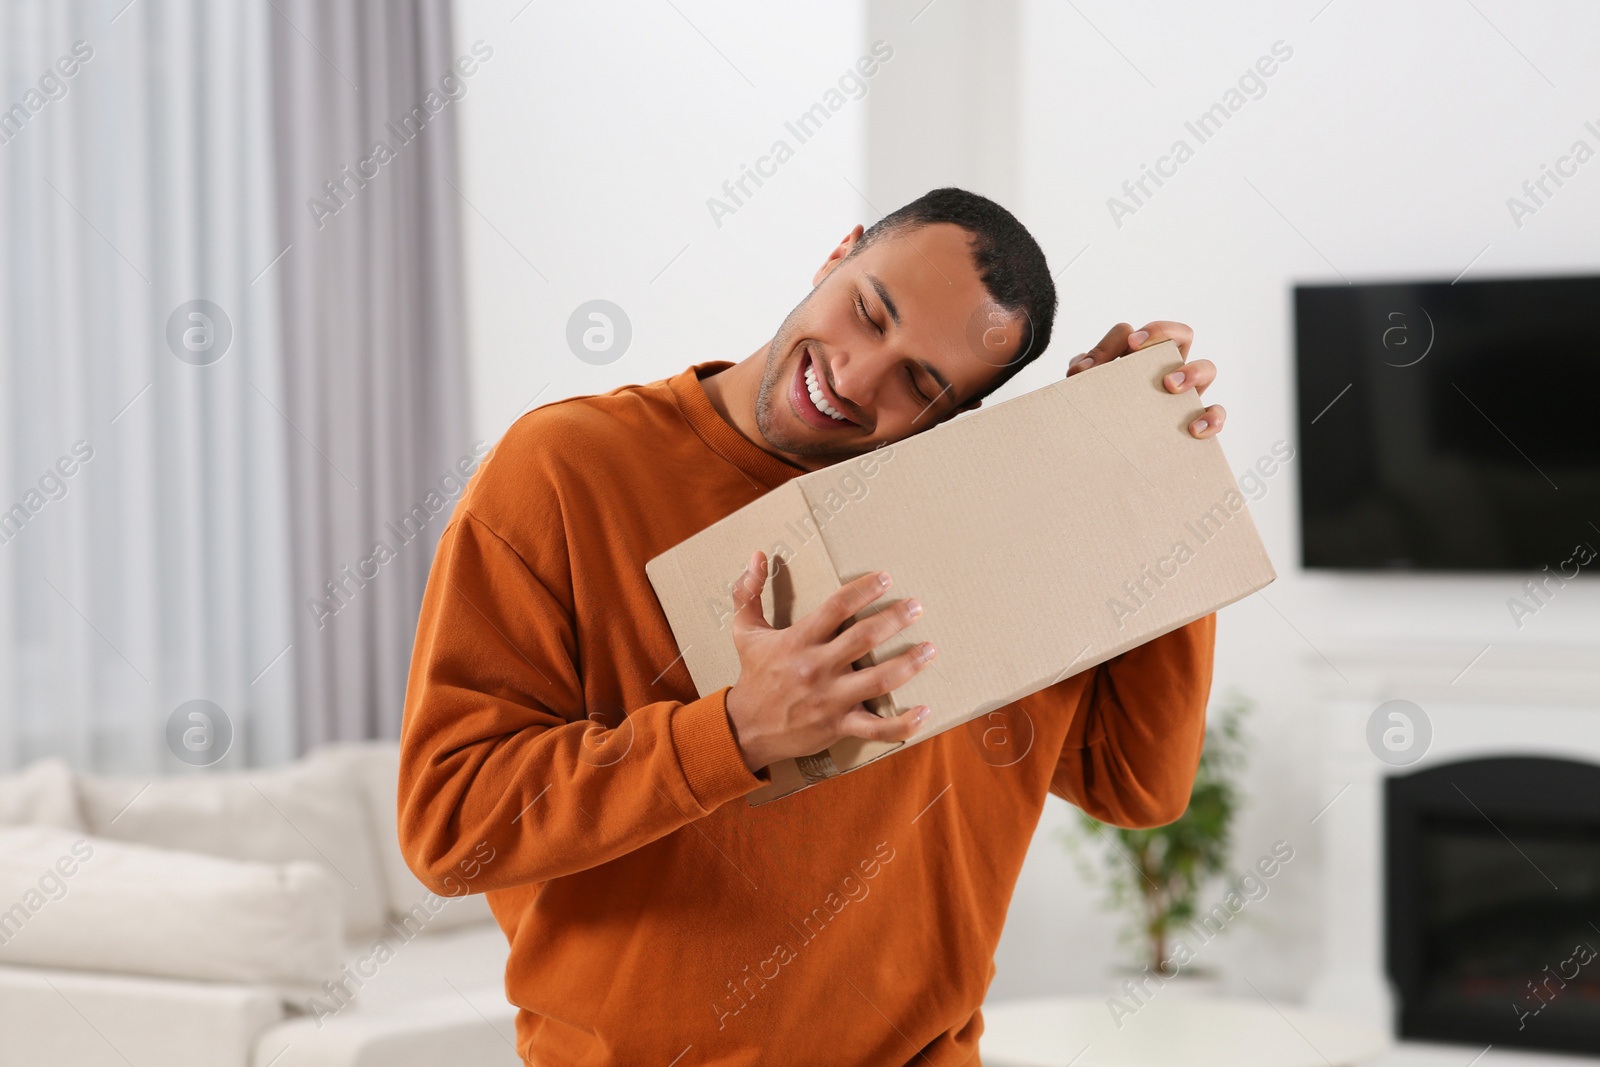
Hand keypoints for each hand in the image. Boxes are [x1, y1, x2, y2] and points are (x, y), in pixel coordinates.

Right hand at [723, 551, 935, 773]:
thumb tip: (758, 555)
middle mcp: (817, 667)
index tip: (887, 578)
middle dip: (894, 620)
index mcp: (799, 641)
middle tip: (916, 607)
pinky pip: (877, 728)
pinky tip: (925, 711)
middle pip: (864, 638)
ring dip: (909, 663)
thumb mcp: (745, 631)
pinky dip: (903, 723)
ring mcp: (830, 699)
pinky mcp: (838, 726)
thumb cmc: (753, 675)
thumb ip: (747, 592)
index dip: (864, 590)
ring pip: (879, 679)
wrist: (746, 727)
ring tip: (930, 649)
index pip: (837, 607)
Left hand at [1065, 321, 1225, 438]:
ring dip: (1192, 371)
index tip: (1127, 344)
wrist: (1098, 452)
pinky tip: (1194, 429)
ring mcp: (1184, 394)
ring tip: (1169, 386)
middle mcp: (1166, 369)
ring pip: (1207, 368)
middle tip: (1137, 349)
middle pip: (1182, 335)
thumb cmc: (1096, 412)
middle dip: (1165, 334)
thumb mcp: (1084, 389)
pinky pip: (1216, 414)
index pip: (1143, 333)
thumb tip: (1080, 369)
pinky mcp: (1195, 421)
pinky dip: (1212, 417)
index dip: (1134, 334)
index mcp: (1139, 358)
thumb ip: (1083, 373)